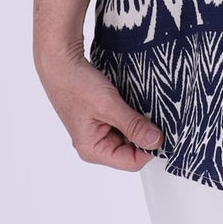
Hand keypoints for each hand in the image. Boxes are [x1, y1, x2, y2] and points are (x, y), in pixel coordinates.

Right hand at [35, 47, 164, 170]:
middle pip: (132, 149)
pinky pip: (124, 121)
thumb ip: (133, 125)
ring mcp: (99, 131)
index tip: (163, 130)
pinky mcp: (102, 117)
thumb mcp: (108, 106)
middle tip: (154, 114)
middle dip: (145, 133)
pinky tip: (135, 101)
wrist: (60, 62)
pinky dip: (132, 113)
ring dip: (139, 122)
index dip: (150, 148)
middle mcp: (96, 144)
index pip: (132, 161)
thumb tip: (156, 141)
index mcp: (93, 150)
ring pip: (130, 134)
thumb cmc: (74, 84)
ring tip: (142, 106)